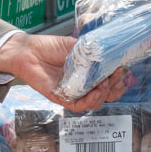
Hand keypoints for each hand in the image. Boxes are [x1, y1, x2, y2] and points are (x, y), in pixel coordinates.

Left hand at [0, 34, 128, 109]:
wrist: (29, 51)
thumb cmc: (51, 47)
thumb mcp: (77, 46)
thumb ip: (93, 52)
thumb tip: (111, 55)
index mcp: (90, 73)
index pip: (111, 82)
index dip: (119, 80)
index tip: (121, 69)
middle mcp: (84, 85)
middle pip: (107, 95)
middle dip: (116, 88)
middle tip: (115, 76)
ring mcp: (74, 93)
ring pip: (96, 102)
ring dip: (104, 94)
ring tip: (104, 83)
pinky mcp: (62, 98)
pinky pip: (79, 106)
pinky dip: (90, 100)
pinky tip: (95, 92)